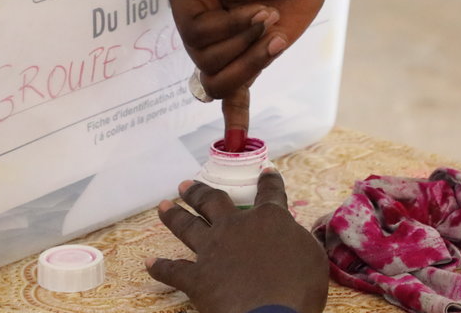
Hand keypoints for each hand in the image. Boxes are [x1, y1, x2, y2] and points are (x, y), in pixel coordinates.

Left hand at [146, 171, 328, 312]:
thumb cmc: (299, 289)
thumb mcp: (312, 258)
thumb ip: (297, 241)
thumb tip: (290, 235)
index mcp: (269, 219)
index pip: (270, 193)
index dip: (269, 181)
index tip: (266, 171)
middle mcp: (236, 227)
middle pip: (214, 201)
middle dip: (200, 191)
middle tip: (185, 184)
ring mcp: (212, 250)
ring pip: (188, 226)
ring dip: (174, 215)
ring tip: (164, 205)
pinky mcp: (196, 277)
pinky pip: (172, 270)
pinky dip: (159, 268)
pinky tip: (149, 263)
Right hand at [167, 0, 331, 132]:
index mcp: (190, 0)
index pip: (195, 33)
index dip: (229, 28)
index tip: (261, 9)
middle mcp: (198, 28)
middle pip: (206, 59)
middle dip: (244, 42)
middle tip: (272, 15)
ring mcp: (223, 48)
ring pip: (219, 81)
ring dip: (251, 64)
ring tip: (276, 39)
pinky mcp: (247, 61)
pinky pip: (233, 96)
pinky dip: (234, 118)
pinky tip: (236, 139)